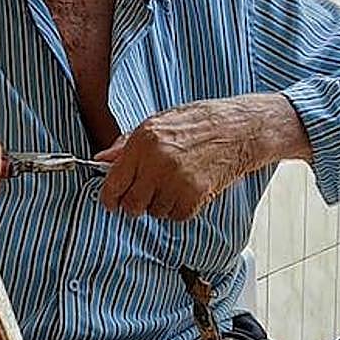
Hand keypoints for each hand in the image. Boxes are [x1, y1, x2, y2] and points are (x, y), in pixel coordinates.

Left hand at [96, 94, 310, 220]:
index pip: (113, 182)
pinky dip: (179, 209)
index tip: (111, 203)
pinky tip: (187, 190)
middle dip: (134, 205)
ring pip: (154, 212)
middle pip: (131, 205)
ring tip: (173, 185)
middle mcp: (156, 163)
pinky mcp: (195, 196)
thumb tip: (101, 160)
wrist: (238, 129)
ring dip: (159, 205)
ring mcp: (176, 181)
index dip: (109, 198)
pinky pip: (176, 216)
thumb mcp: (156, 123)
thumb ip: (126, 145)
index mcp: (143, 142)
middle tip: (144, 196)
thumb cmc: (198, 123)